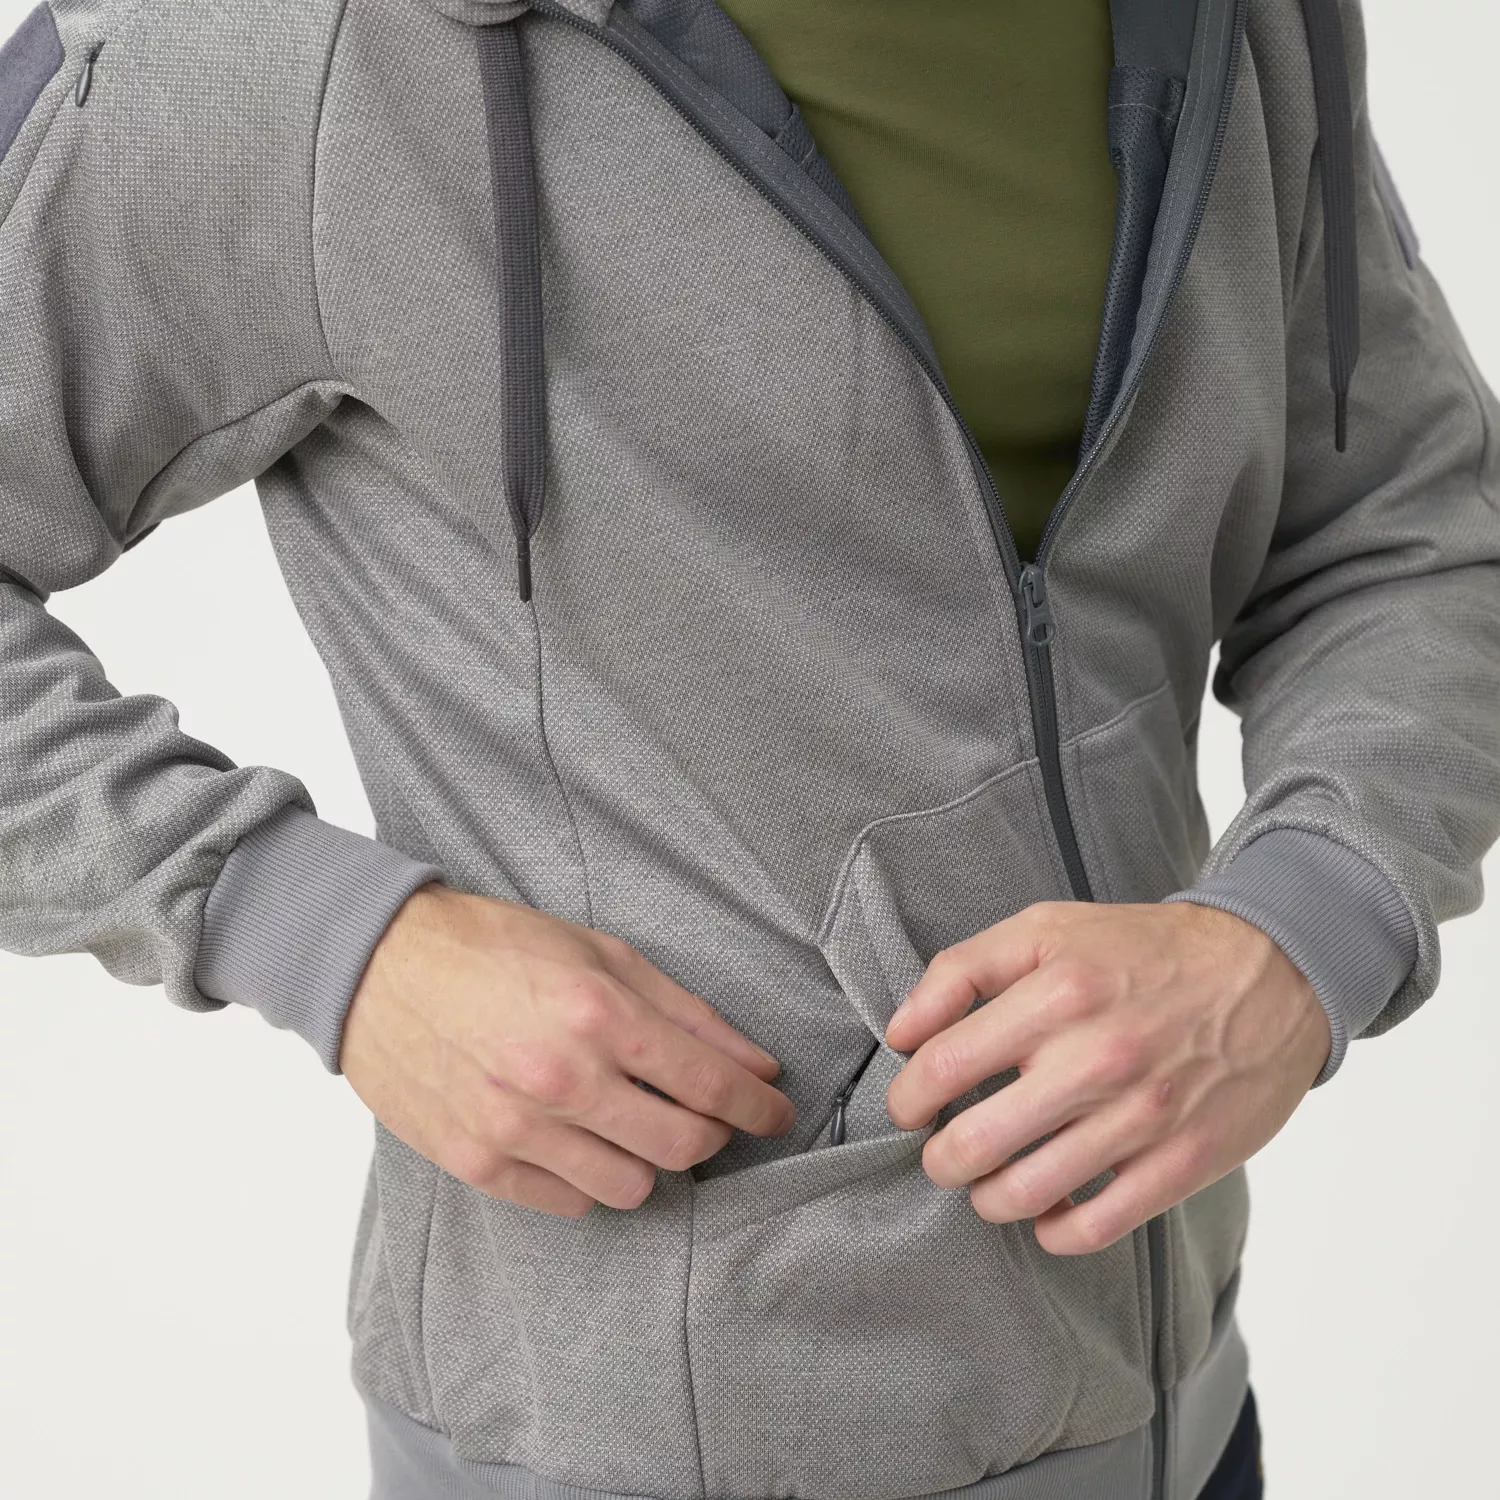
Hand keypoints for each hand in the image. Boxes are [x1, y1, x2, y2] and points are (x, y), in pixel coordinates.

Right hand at [340, 884, 794, 1217]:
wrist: (377, 965)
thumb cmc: (495, 947)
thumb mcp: (601, 953)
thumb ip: (686, 1012)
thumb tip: (757, 1064)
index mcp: (599, 1014)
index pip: (710, 1085)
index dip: (758, 1107)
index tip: (775, 1112)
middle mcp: (561, 1079)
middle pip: (682, 1146)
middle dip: (711, 1135)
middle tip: (704, 1115)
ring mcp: (515, 1128)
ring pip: (631, 1186)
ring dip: (648, 1159)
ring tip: (630, 1121)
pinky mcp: (476, 1162)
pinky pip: (568, 1203)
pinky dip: (589, 1178)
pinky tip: (577, 1138)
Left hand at [885, 901, 1329, 1254]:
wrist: (1273, 972)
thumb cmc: (1144, 951)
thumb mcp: (1046, 928)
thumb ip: (961, 970)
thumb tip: (901, 1032)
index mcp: (1057, 994)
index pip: (942, 1066)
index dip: (908, 1097)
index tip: (910, 1105)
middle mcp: (1096, 1059)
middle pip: (973, 1144)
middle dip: (939, 1160)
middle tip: (943, 1153)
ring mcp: (1142, 1118)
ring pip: (1024, 1195)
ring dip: (987, 1197)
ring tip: (989, 1179)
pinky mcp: (1183, 1164)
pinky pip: (1093, 1228)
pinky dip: (1053, 1231)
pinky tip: (1046, 1208)